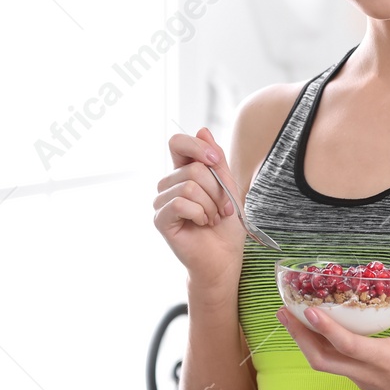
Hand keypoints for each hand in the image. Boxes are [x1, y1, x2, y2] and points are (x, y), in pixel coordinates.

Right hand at [153, 127, 245, 290]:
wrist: (225, 259)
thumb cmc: (226, 226)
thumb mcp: (228, 187)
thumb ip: (216, 160)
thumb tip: (202, 130)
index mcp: (183, 173)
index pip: (178, 143)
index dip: (197, 146)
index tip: (216, 161)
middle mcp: (169, 185)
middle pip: (194, 168)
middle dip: (217, 189)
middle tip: (223, 208)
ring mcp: (162, 202)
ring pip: (189, 185)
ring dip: (210, 204)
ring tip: (212, 218)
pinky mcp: (160, 219)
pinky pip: (180, 203)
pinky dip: (199, 213)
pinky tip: (201, 224)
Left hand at [274, 258, 389, 389]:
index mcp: (384, 359)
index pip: (347, 345)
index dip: (325, 328)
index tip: (307, 310)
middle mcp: (366, 373)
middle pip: (321, 360)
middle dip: (299, 336)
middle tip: (284, 311)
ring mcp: (361, 380)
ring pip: (324, 364)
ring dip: (305, 342)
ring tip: (291, 318)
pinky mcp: (362, 383)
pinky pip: (334, 365)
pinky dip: (320, 348)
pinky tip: (315, 331)